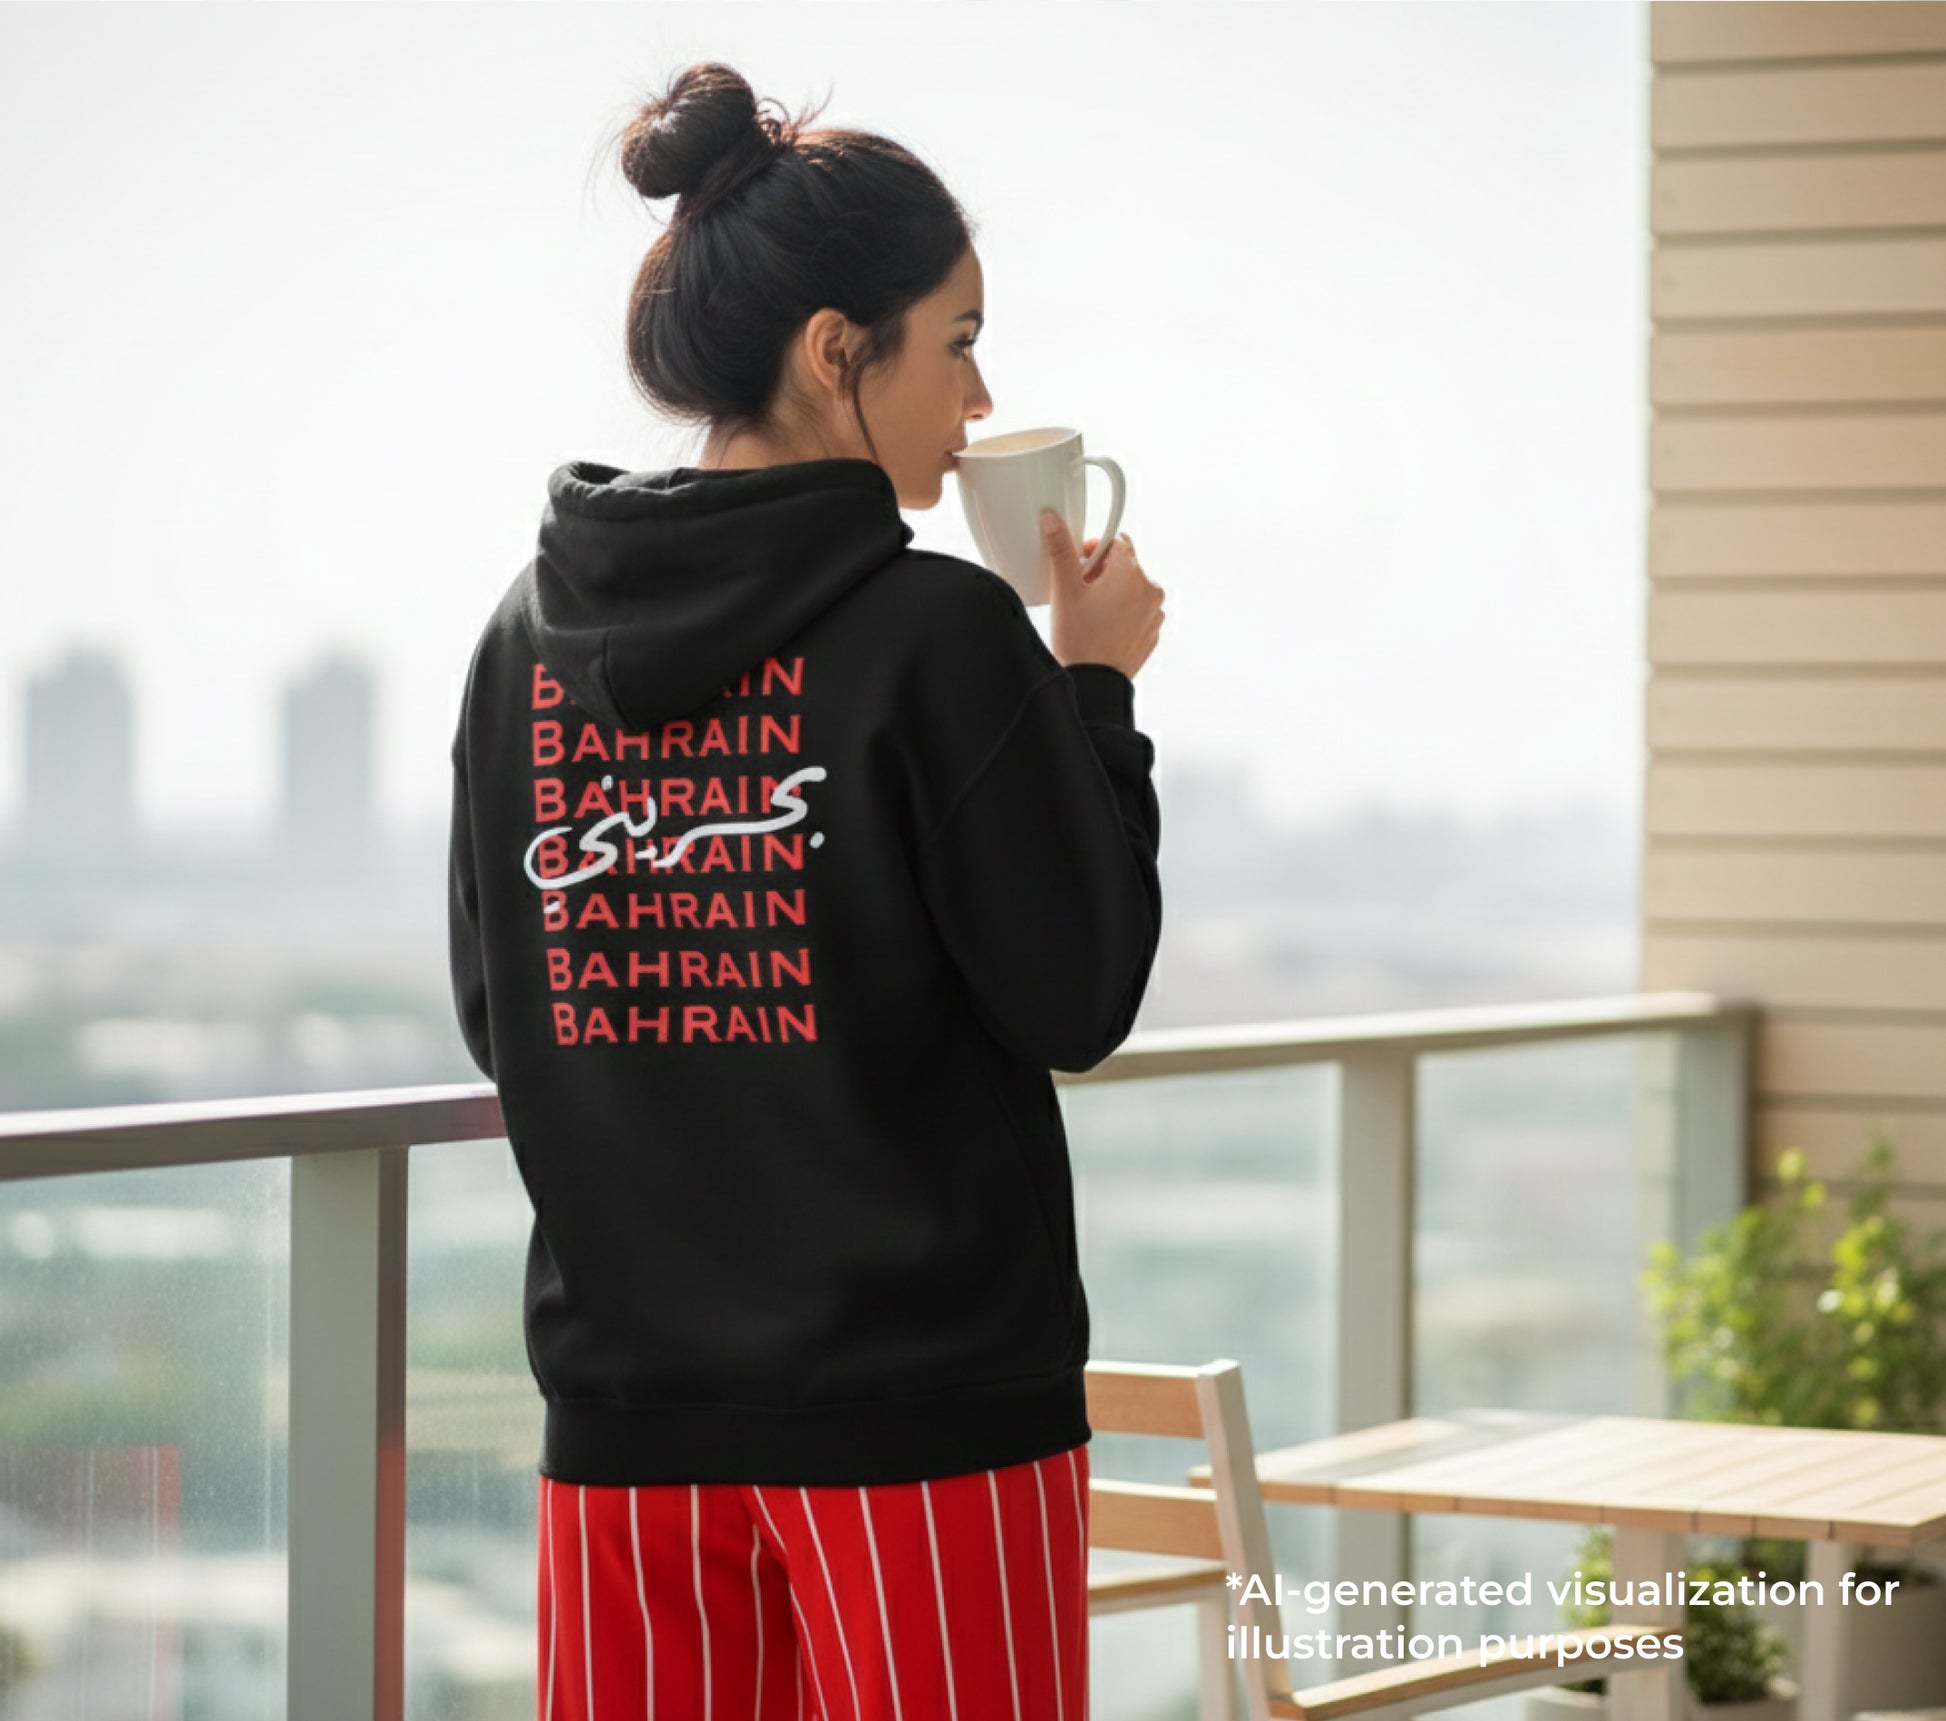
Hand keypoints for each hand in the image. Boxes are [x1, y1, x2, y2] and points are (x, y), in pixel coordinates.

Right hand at [1041, 510, 1164, 679]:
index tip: (1079, 565)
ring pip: (1133, 589)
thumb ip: (1060, 549)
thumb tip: (1052, 519)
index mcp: (1132, 573)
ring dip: (1114, 592)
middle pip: (1126, 566)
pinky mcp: (1153, 633)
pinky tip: (1102, 627)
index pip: (1117, 542)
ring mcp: (1155, 613)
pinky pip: (1138, 612)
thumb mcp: (1065, 589)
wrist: (1093, 683)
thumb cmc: (1079, 638)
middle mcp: (1151, 590)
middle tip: (1080, 590)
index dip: (1095, 550)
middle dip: (1103, 572)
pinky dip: (1123, 613)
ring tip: (1091, 611)